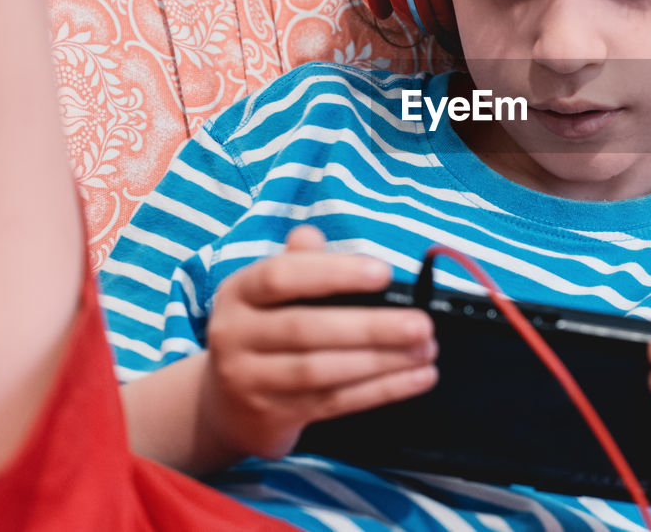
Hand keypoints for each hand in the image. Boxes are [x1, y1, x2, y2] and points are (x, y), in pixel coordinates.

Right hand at [201, 224, 437, 460]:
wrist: (224, 405)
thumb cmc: (266, 331)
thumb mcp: (272, 293)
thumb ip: (299, 263)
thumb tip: (312, 234)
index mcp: (240, 292)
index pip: (283, 276)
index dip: (334, 273)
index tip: (384, 273)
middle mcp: (235, 334)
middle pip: (306, 329)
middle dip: (371, 326)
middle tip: (422, 324)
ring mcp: (248, 379)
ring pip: (321, 371)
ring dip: (382, 361)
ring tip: (425, 351)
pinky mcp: (271, 416)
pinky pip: (334, 402)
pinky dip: (380, 391)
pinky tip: (416, 378)